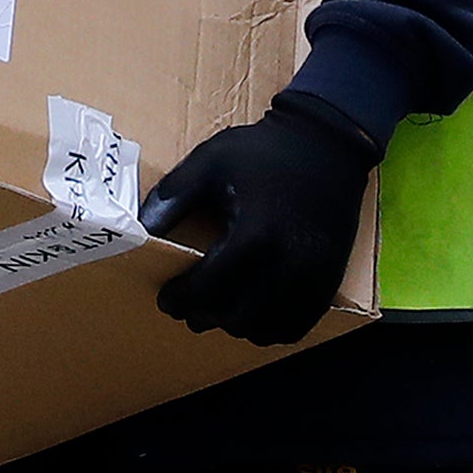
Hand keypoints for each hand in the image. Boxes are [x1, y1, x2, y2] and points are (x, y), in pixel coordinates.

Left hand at [139, 95, 378, 346]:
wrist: (327, 142)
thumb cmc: (266, 151)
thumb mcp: (212, 160)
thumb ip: (174, 195)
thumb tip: (144, 228)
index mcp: (255, 235)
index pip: (208, 289)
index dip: (181, 300)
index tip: (167, 299)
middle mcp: (288, 265)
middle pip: (237, 319)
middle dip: (207, 316)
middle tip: (191, 307)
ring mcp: (313, 278)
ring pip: (267, 330)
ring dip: (238, 326)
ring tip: (221, 308)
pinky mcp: (328, 281)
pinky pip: (296, 327)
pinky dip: (269, 327)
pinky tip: (254, 310)